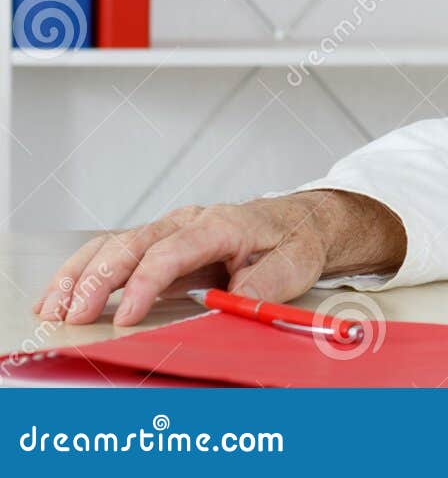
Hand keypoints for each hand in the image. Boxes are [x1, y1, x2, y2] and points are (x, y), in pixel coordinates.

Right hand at [34, 190, 405, 327]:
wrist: (301, 222)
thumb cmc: (295, 242)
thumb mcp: (293, 264)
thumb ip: (263, 284)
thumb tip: (233, 302)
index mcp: (221, 225)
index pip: (172, 252)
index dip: (146, 285)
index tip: (126, 317)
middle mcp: (188, 222)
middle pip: (132, 245)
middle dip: (99, 281)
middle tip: (76, 316)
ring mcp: (170, 230)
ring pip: (114, 245)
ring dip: (80, 275)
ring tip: (54, 308)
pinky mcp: (159, 244)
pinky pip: (114, 252)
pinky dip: (84, 271)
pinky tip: (61, 295)